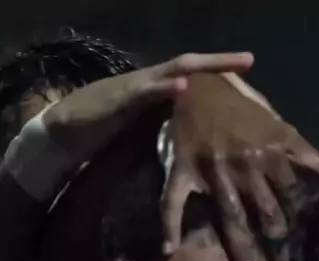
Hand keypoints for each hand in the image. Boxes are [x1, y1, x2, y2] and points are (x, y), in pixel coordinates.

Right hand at [43, 52, 253, 165]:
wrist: (66, 131)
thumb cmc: (104, 133)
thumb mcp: (144, 131)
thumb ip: (167, 128)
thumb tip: (195, 141)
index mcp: (157, 92)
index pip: (192, 77)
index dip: (218, 72)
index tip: (247, 71)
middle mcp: (150, 82)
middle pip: (190, 65)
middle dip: (220, 61)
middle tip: (249, 58)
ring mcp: (136, 87)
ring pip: (173, 69)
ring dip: (201, 66)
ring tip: (228, 65)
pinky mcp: (122, 97)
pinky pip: (147, 89)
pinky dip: (166, 87)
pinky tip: (184, 85)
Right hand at [158, 72, 318, 260]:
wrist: (197, 86)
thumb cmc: (242, 110)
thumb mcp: (280, 126)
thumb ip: (306, 153)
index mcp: (269, 154)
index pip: (291, 196)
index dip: (301, 223)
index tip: (311, 252)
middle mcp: (242, 167)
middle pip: (263, 213)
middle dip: (275, 244)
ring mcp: (211, 172)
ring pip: (228, 216)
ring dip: (238, 248)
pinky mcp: (182, 172)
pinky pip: (172, 201)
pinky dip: (169, 225)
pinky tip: (168, 250)